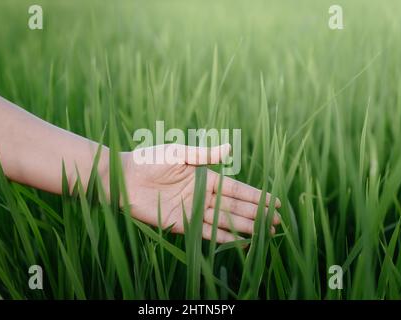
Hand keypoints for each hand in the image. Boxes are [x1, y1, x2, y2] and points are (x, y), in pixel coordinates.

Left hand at [120, 144, 280, 242]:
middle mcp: (201, 195)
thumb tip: (229, 149)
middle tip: (276, 223)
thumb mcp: (179, 152)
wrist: (124, 176)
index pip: (236, 189)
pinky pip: (204, 231)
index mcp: (204, 177)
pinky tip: (238, 241)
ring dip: (244, 227)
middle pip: (234, 207)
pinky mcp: (180, 223)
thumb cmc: (149, 159)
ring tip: (264, 233)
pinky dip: (221, 237)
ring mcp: (192, 210)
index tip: (275, 202)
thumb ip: (204, 155)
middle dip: (256, 215)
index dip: (256, 196)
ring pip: (224, 221)